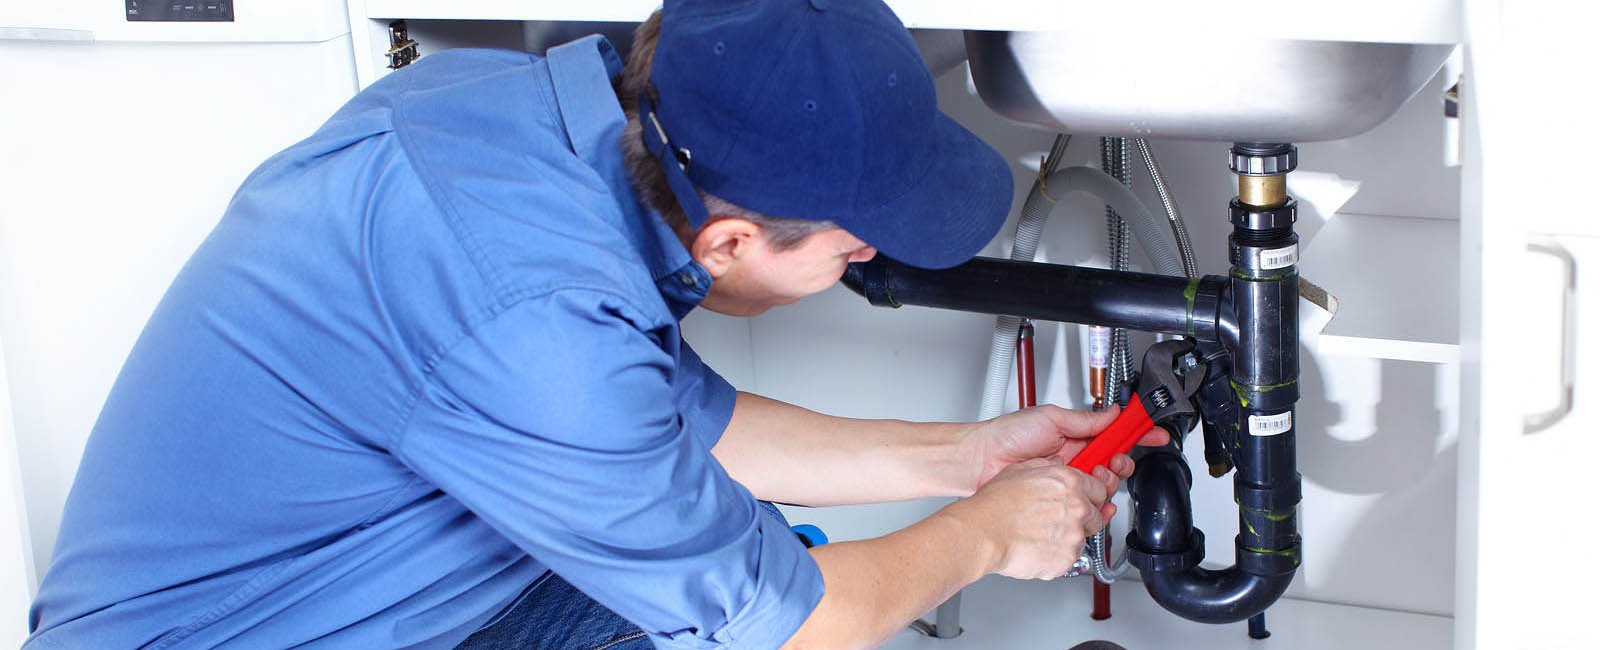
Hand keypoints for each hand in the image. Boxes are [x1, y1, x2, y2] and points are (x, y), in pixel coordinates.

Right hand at [942, 457, 1107, 579]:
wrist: (983, 533)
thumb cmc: (995, 505)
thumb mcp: (1021, 470)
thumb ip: (1048, 468)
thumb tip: (1056, 467)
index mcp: (1069, 482)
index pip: (1100, 488)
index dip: (1091, 495)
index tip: (1086, 499)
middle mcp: (1077, 507)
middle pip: (1097, 514)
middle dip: (1083, 518)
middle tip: (1059, 520)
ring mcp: (1074, 535)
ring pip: (1084, 538)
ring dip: (1069, 537)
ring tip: (1042, 534)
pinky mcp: (1067, 559)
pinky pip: (1069, 558)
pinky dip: (1057, 555)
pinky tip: (1038, 546)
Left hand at [964, 404, 1168, 519]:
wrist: (981, 461)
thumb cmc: (1007, 436)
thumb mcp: (1051, 418)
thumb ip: (1085, 420)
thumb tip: (1113, 412)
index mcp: (1076, 434)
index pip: (1114, 433)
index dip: (1136, 433)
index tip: (1154, 433)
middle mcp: (1075, 457)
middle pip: (1115, 462)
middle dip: (1122, 462)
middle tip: (1113, 462)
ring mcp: (1068, 478)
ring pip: (1104, 484)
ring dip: (1108, 482)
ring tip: (1094, 476)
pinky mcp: (1060, 497)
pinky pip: (1088, 503)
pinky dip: (1098, 504)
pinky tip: (1096, 501)